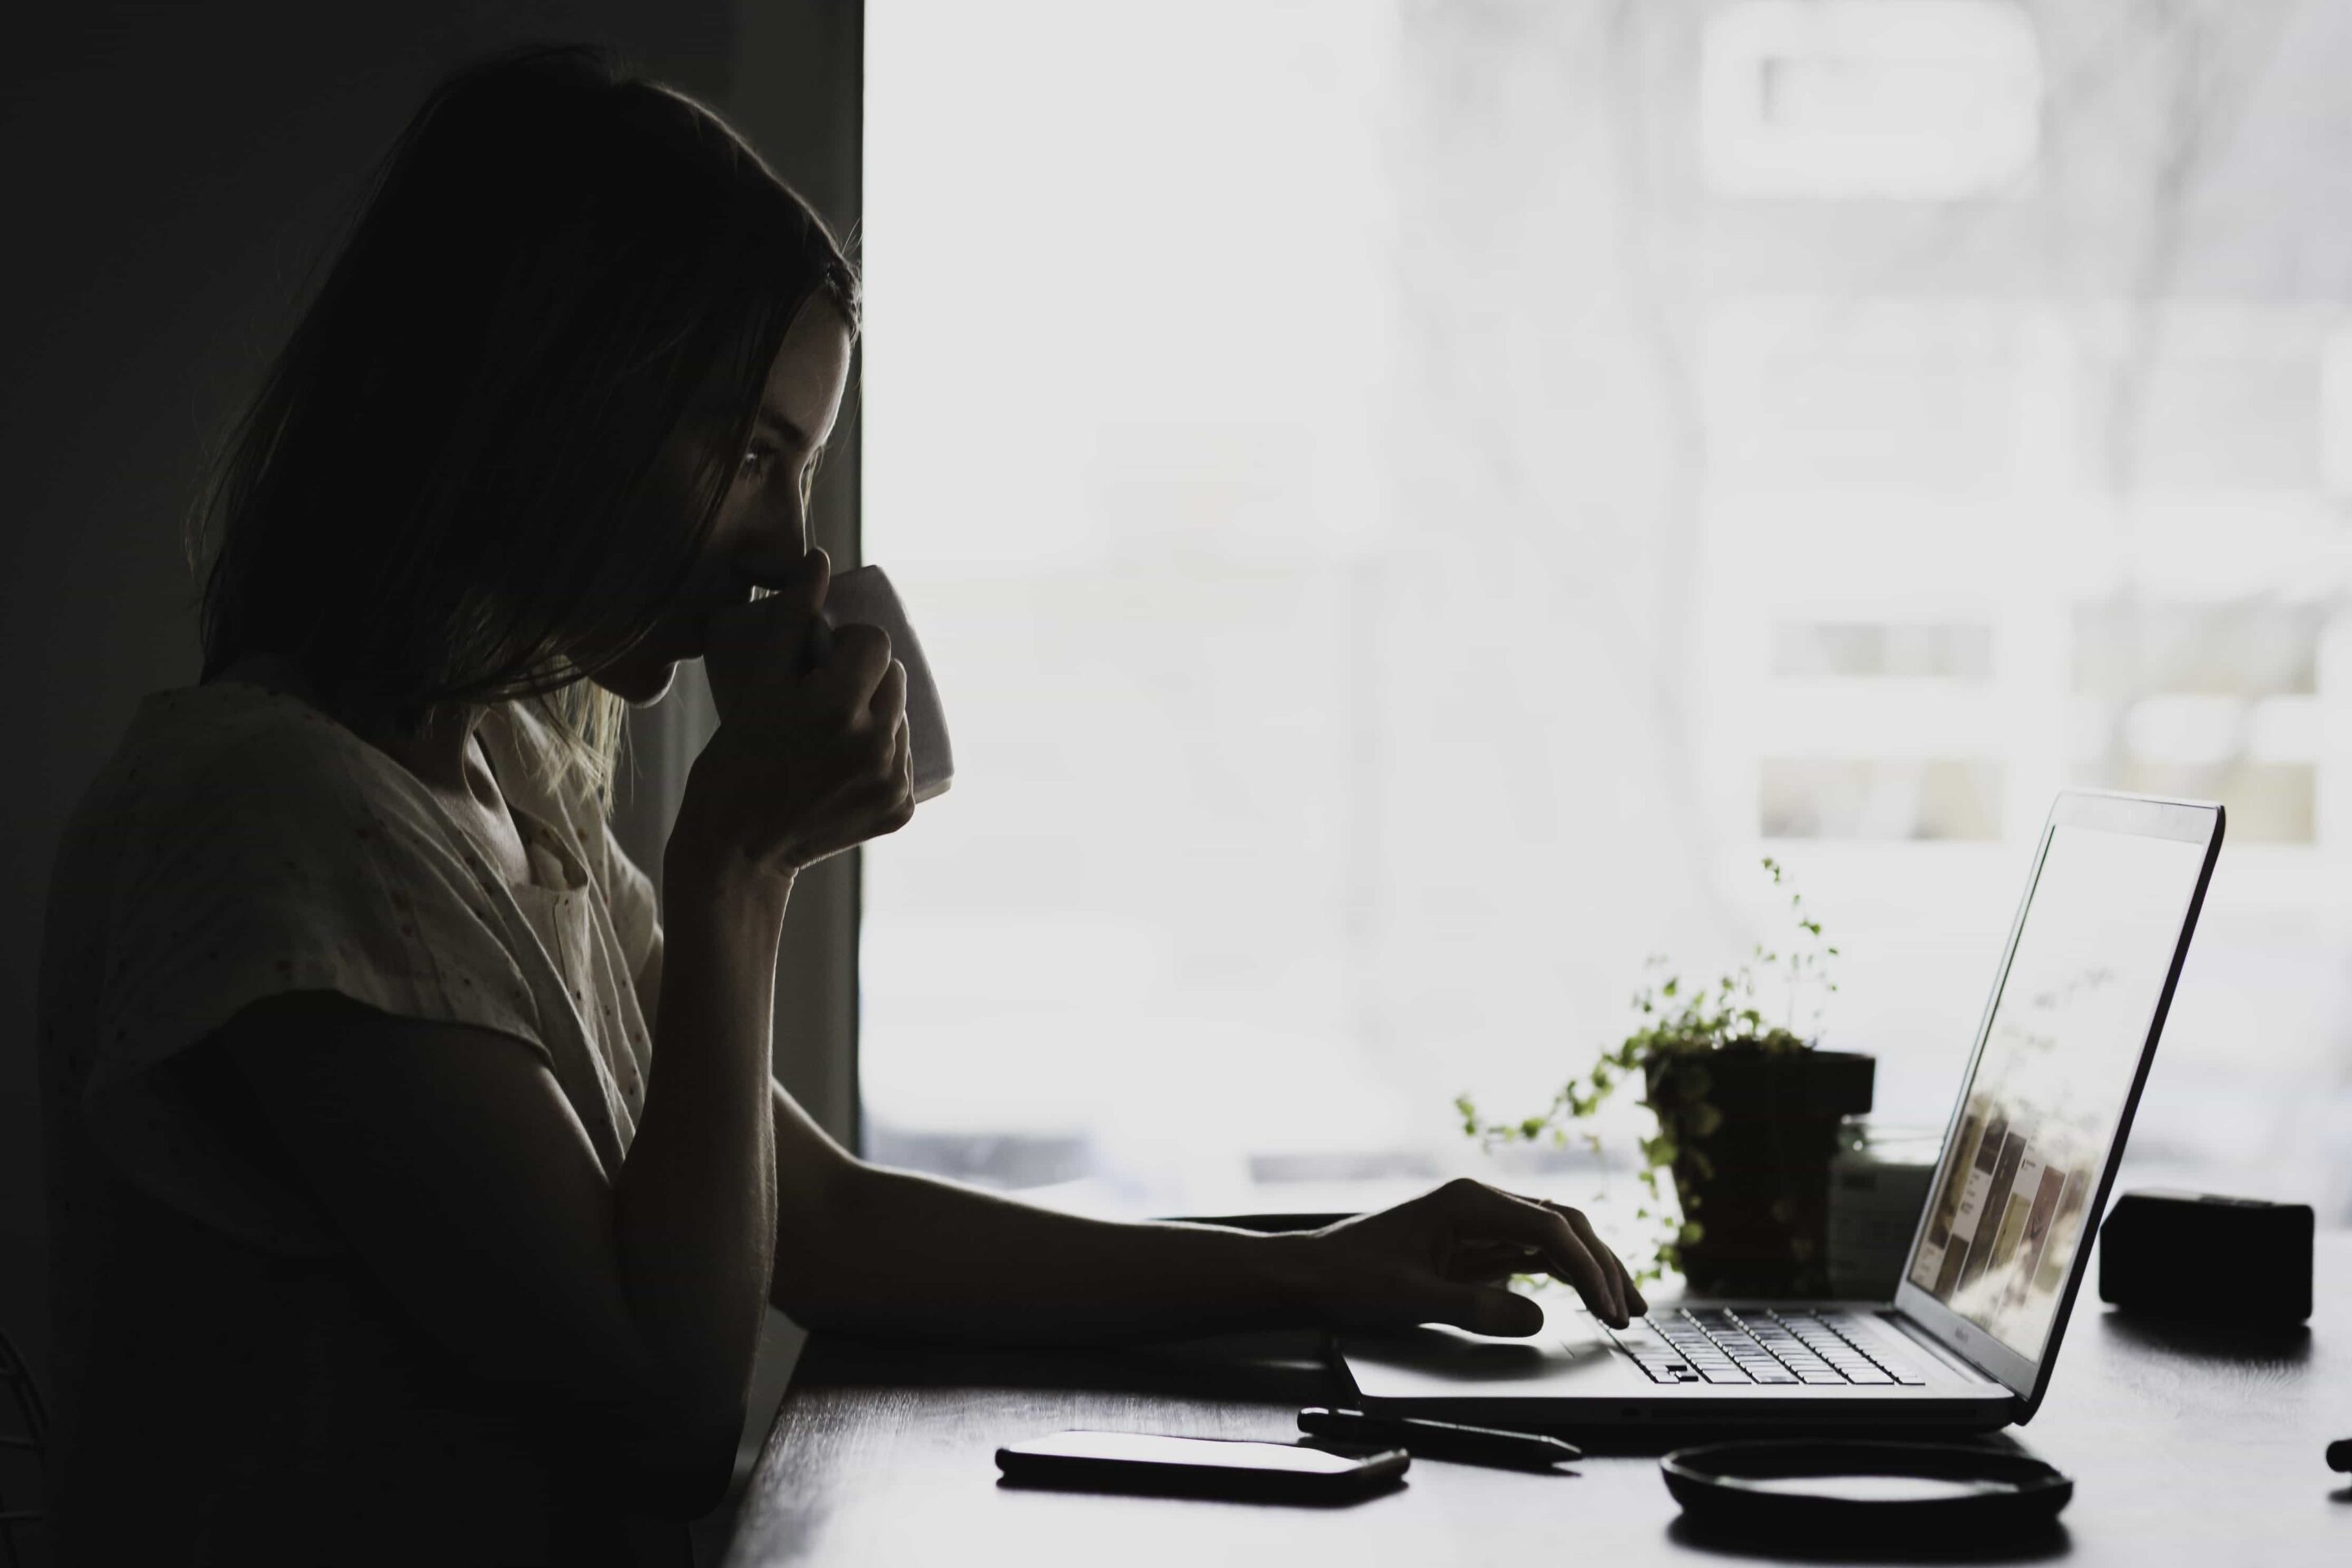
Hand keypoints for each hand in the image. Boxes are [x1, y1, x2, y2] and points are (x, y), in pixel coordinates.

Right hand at [675, 549, 913, 881]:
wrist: (737, 850)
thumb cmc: (733, 761)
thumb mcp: (756, 686)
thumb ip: (789, 620)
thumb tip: (820, 559)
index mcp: (837, 706)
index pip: (877, 643)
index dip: (851, 644)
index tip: (825, 659)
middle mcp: (875, 743)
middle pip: (894, 679)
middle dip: (865, 678)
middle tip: (824, 696)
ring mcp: (892, 780)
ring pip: (902, 719)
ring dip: (877, 715)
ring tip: (832, 733)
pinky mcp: (900, 809)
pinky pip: (904, 760)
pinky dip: (882, 756)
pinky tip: (846, 765)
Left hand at [1298, 1177, 1644, 1335]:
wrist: (1314, 1272)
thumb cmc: (1353, 1277)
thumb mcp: (1411, 1298)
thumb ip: (1474, 1306)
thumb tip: (1538, 1316)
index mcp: (1467, 1202)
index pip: (1549, 1228)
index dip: (1587, 1268)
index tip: (1608, 1307)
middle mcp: (1481, 1203)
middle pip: (1563, 1225)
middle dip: (1602, 1266)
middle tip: (1631, 1312)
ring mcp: (1482, 1222)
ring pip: (1556, 1238)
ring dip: (1592, 1269)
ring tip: (1626, 1307)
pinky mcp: (1478, 1244)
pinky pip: (1535, 1253)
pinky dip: (1567, 1275)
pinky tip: (1589, 1297)